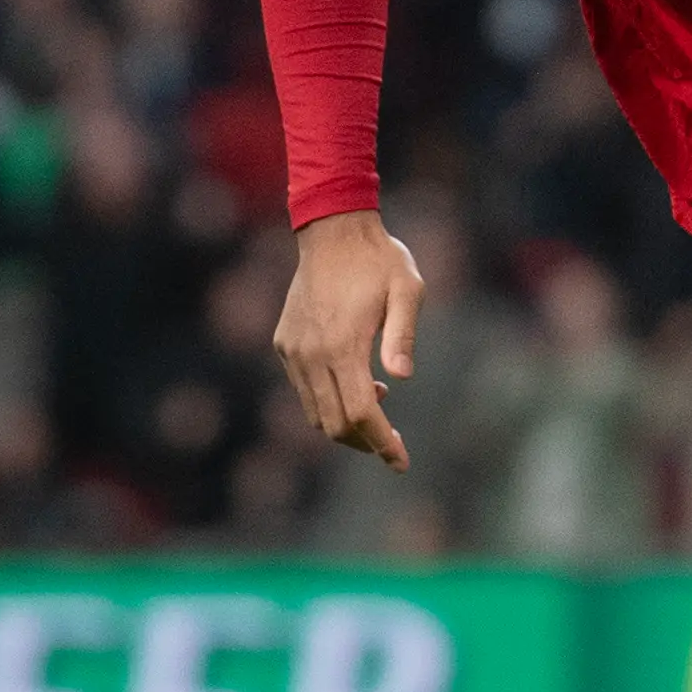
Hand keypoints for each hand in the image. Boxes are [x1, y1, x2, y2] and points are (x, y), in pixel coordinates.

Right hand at [277, 210, 425, 470]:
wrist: (332, 230)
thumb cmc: (378, 259)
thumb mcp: (407, 289)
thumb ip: (403, 334)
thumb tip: (401, 377)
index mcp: (343, 344)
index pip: (361, 413)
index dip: (382, 443)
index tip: (400, 462)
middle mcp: (312, 353)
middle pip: (334, 423)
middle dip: (365, 442)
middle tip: (393, 445)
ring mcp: (294, 350)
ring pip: (315, 412)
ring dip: (346, 423)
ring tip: (378, 404)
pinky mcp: (284, 343)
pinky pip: (304, 389)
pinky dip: (328, 401)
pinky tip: (355, 381)